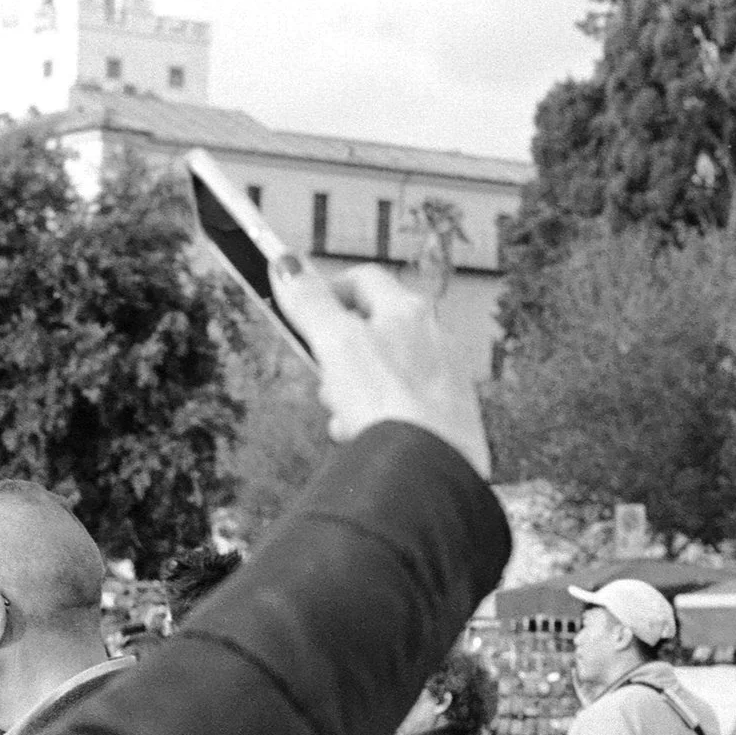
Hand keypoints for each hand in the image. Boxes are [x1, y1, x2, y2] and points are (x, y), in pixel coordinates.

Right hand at [273, 258, 489, 474]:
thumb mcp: (336, 345)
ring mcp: (444, 378)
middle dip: (339, 356)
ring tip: (346, 419)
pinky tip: (368, 440)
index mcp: (408, 310)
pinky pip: (404, 409)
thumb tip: (286, 264)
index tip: (304, 311)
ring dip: (356, 393)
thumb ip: (310, 304)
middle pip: (373, 330)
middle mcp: (435, 337)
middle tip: (324, 379)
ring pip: (386, 374)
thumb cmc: (390, 405)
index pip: (363, 279)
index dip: (328, 290)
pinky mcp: (449, 417)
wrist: (433, 469)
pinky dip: (380, 420)